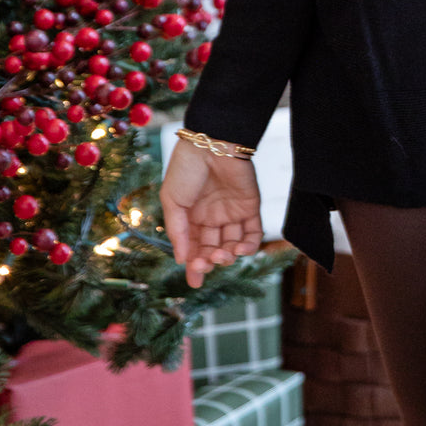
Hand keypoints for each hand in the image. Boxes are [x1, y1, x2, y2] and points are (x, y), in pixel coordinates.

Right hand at [159, 139, 262, 289]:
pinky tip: (239, 250)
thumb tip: (181, 260)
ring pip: (232, 245)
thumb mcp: (172, 201)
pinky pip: (253, 233)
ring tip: (222, 254)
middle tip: (205, 263)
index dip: (194, 266)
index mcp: (191, 217)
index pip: (193, 248)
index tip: (194, 282)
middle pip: (212, 249)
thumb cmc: (186, 169)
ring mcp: (231, 213)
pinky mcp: (250, 207)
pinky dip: (249, 246)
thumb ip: (178, 232)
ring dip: (228, 256)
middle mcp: (211, 217)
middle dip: (209, 261)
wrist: (211, 143)